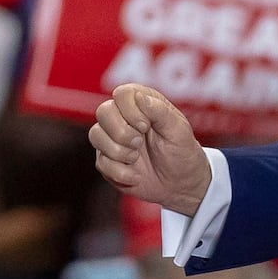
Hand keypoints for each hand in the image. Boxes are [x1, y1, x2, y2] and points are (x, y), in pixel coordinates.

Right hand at [90, 84, 210, 216]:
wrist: (180, 184)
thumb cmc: (182, 152)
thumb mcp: (179, 130)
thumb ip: (160, 111)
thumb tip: (138, 96)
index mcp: (141, 102)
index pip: (122, 94)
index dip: (130, 111)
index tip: (146, 126)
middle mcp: (122, 116)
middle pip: (103, 112)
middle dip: (122, 133)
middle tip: (139, 144)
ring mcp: (111, 138)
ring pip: (96, 135)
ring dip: (119, 152)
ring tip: (136, 158)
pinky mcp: (106, 159)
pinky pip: (101, 162)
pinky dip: (121, 172)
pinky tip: (136, 176)